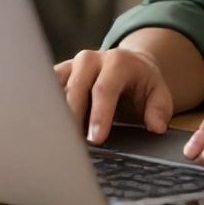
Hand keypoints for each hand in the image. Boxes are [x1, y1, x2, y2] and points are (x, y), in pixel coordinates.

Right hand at [54, 47, 174, 144]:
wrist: (128, 64)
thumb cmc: (142, 84)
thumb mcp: (159, 93)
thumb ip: (160, 109)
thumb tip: (156, 126)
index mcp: (117, 62)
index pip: (104, 89)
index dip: (99, 115)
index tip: (95, 139)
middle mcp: (90, 59)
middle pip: (75, 88)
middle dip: (73, 118)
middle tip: (73, 146)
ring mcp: (71, 65)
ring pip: (55, 87)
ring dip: (54, 113)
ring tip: (56, 139)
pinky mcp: (58, 73)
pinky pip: (45, 88)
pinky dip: (44, 107)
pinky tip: (43, 128)